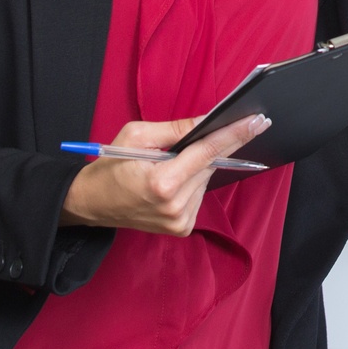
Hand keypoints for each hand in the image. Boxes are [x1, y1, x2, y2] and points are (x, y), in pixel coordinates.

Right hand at [58, 113, 269, 235]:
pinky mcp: (181, 228)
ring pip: (206, 180)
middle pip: (210, 164)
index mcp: (162, 182)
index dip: (234, 135)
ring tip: (175, 161)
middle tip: (232, 126)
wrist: (90, 204)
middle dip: (217, 145)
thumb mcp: (136, 135)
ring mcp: (179, 221)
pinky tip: (175, 178)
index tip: (257, 121)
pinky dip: (193, 181)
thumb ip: (177, 129)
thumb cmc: (110, 166)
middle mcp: (174, 206)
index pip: (208, 152)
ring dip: (200, 165)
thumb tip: (209, 120)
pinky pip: (199, 195)